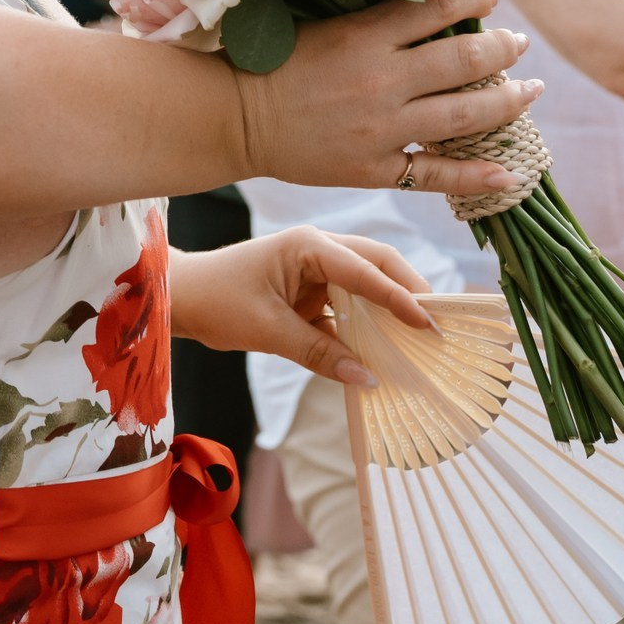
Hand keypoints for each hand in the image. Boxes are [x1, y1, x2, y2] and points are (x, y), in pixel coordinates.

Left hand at [169, 227, 433, 386]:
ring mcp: (316, 269)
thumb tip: (368, 378)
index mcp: (308, 246)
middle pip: (379, 264)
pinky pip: (350, 306)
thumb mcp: (268, 331)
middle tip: (440, 327)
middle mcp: (318, 250)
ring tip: (424, 340)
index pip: (366, 270)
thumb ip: (319, 354)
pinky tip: (387, 352)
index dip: (401, 298)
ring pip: (368, 285)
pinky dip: (368, 327)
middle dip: (410, 292)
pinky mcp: (312, 292)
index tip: (430, 325)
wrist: (182, 298)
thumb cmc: (216, 301)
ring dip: (393, 310)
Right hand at [238, 0, 540, 197]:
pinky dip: (478, 175)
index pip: (437, 6)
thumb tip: (432, 5)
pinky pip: (436, 174)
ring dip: (509, 101)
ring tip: (530, 91)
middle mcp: (381, 82)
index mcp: (363, 37)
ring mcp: (382, 130)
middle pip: (465, 60)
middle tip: (519, 44)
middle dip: (503, 48)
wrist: (235, 118)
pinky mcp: (374, 169)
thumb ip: (375, 19)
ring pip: (465, 115)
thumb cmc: (274, 64)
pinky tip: (509, 172)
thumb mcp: (324, 26)